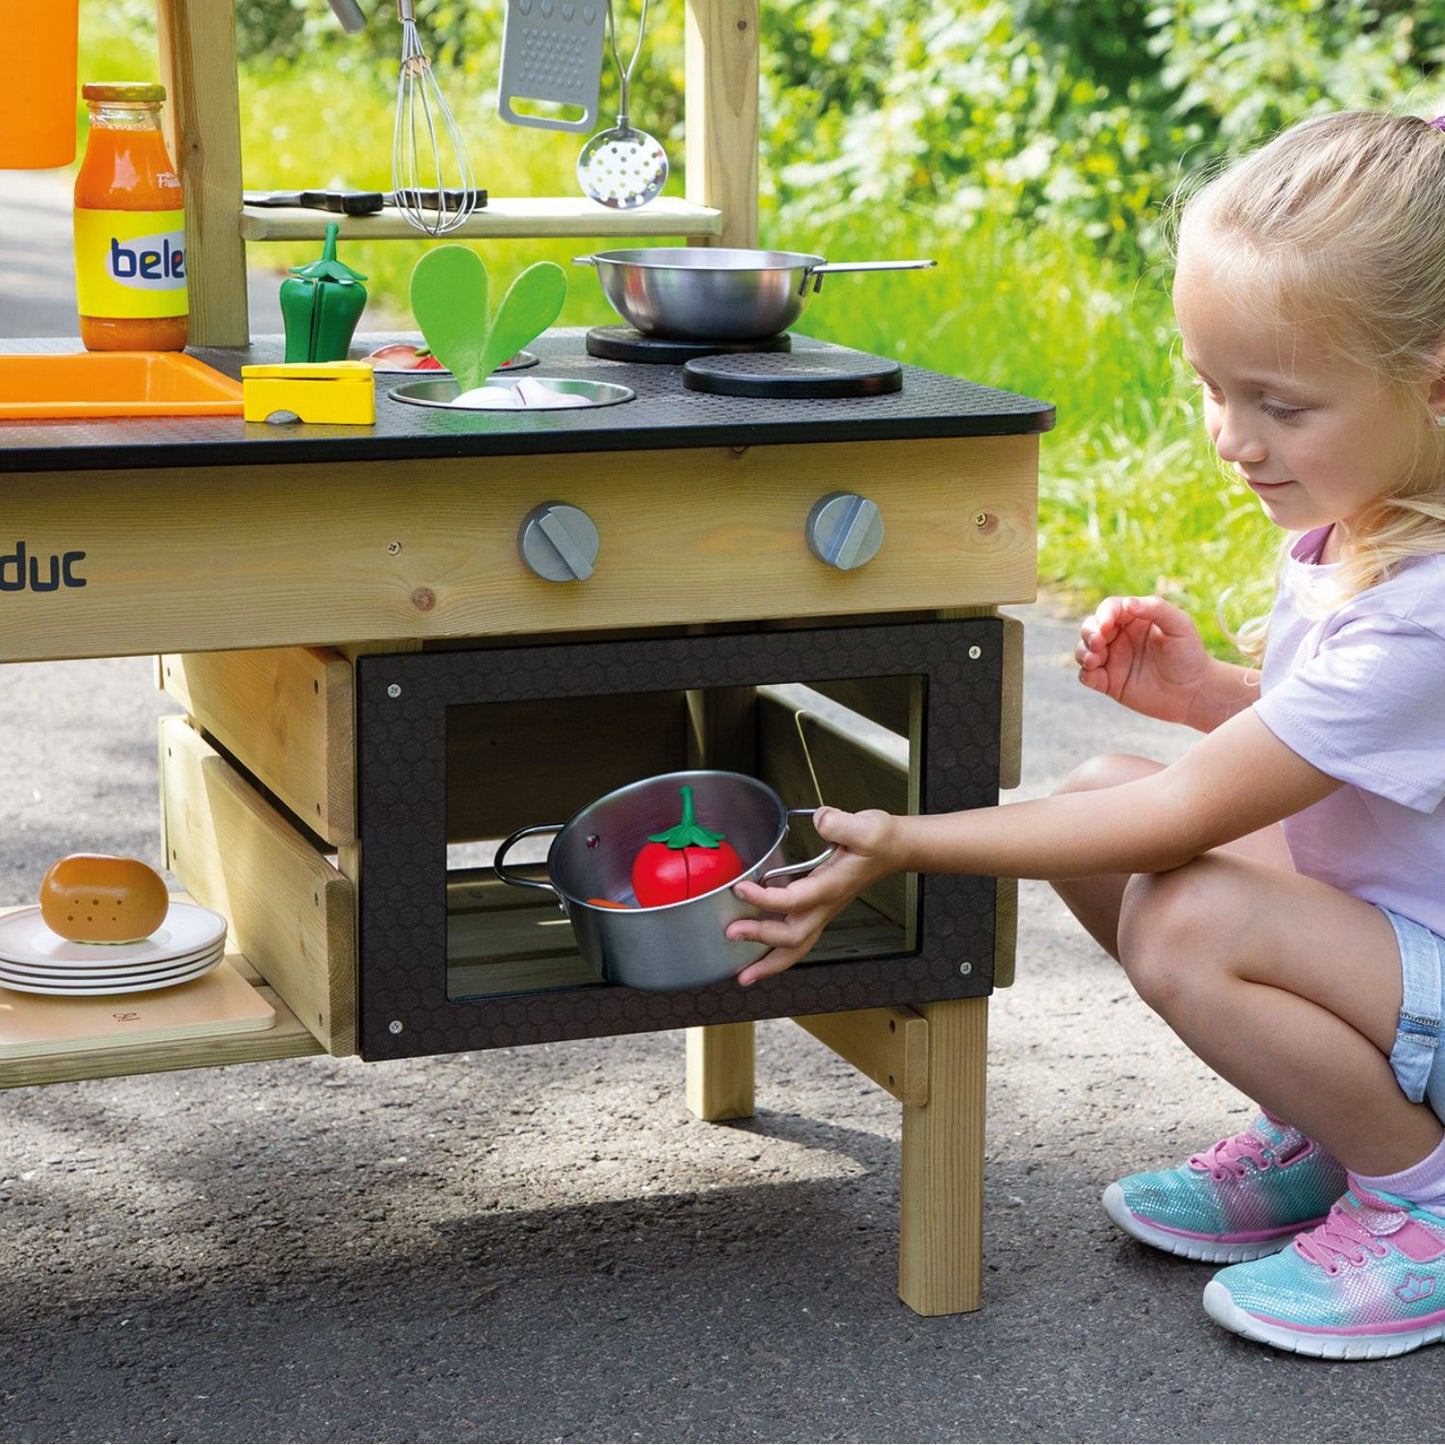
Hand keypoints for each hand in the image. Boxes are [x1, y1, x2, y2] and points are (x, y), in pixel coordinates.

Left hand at [726, 806, 898, 984]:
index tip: (741, 889)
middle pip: (793, 936)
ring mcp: (823, 911)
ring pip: (797, 947)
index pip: (795, 900)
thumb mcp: (866, 827)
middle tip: (731, 935)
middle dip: (761, 939)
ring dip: (770, 964)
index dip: (766, 898)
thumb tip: (820, 820)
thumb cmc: (881, 840)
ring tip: (744, 975)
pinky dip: (777, 953)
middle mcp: (826, 905)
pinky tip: (759, 956)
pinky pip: (797, 939)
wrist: (895, 849)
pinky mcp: (819, 909)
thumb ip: (841, 824)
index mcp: (833, 886)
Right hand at [1075, 594, 1211, 725]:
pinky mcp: (1108, 682)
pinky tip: (1093, 673)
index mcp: (1134, 619)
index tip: (1107, 625)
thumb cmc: (1189, 654)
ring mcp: (1112, 660)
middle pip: (1091, 627)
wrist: (1194, 692)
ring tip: (1094, 659)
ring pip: (1084, 650)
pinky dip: (1085, 673)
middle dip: (1089, 632)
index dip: (1104, 614)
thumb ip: (1155, 608)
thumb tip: (1127, 603)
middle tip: (1098, 642)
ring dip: (1083, 652)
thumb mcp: (1179, 625)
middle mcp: (1119, 637)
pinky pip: (1087, 676)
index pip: (1109, 609)